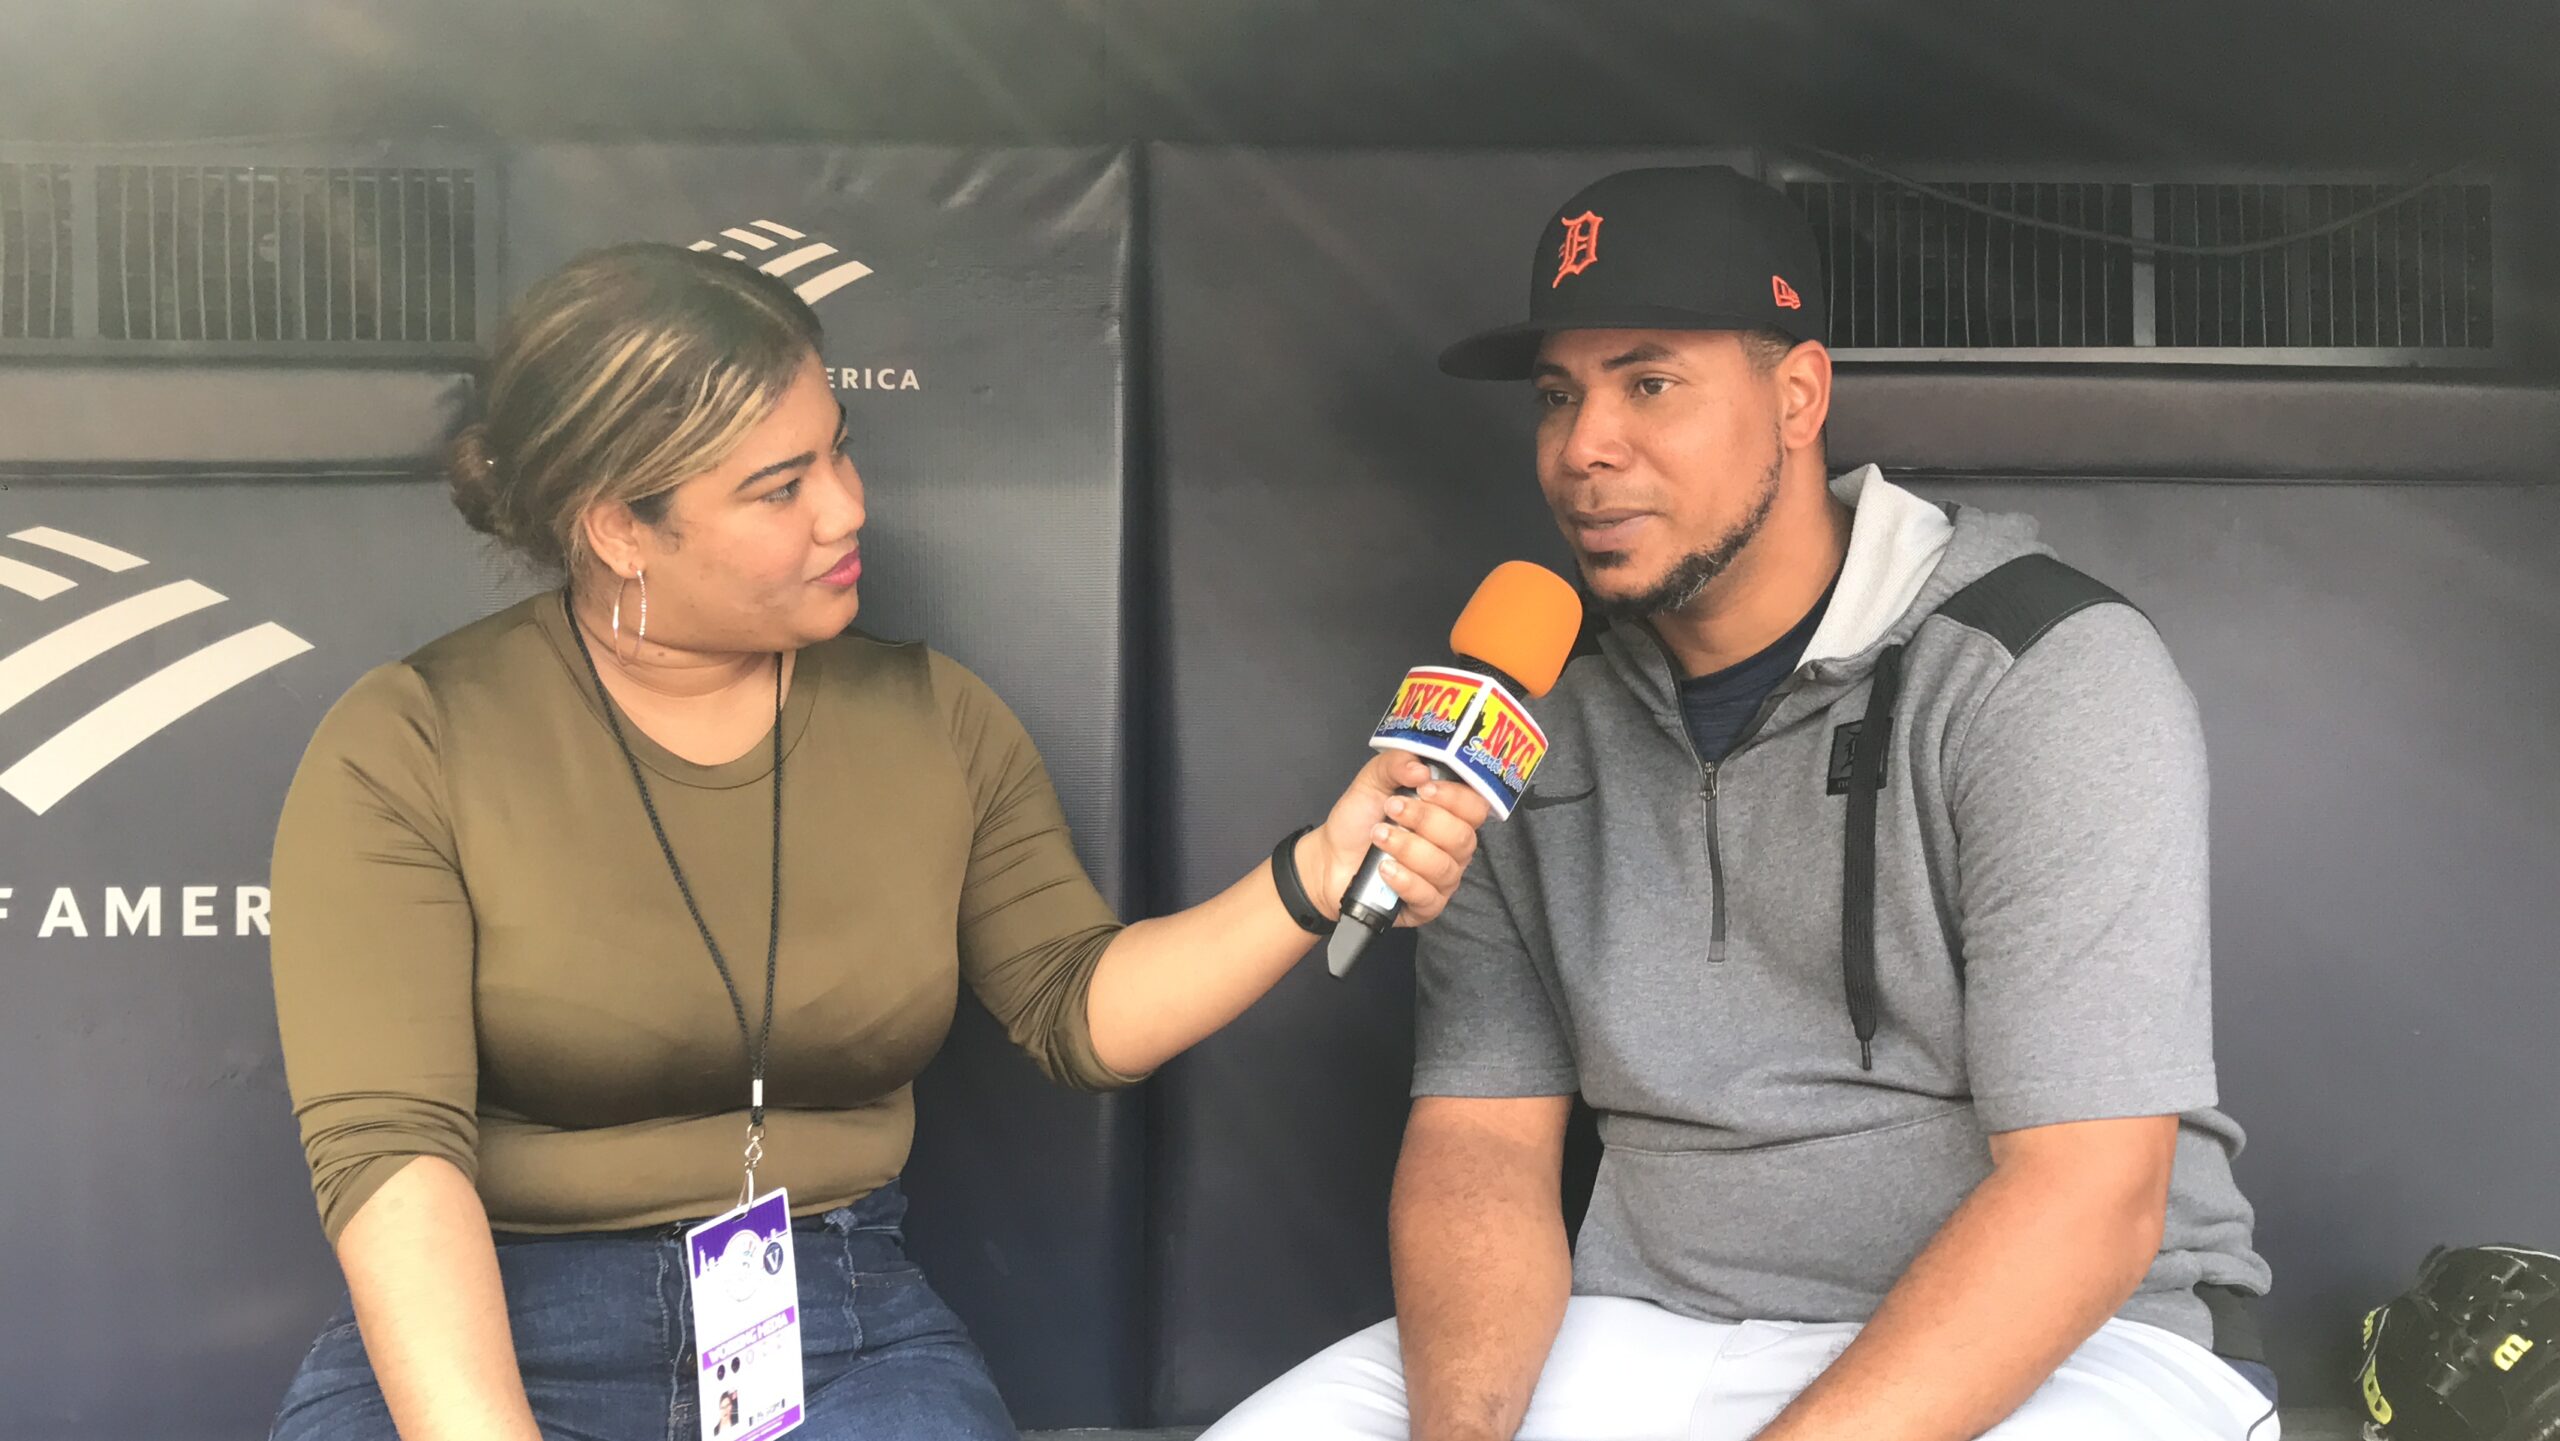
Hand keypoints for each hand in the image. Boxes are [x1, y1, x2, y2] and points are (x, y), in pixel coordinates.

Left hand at [1299, 752, 1493, 926]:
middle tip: (1392, 809)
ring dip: (1408, 848)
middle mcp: (1452, 847)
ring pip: (1444, 867)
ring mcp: (1442, 879)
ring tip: (1379, 836)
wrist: (1330, 856)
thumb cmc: (1359, 820)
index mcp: (1449, 815)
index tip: (1423, 789)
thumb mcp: (1373, 780)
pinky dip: (1405, 880)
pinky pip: (1428, 897)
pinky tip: (1384, 869)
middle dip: (1424, 820)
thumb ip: (1396, 763)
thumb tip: (1421, 768)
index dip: (1455, 797)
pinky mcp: (1426, 905)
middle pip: (1462, 837)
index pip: (1475, 806)